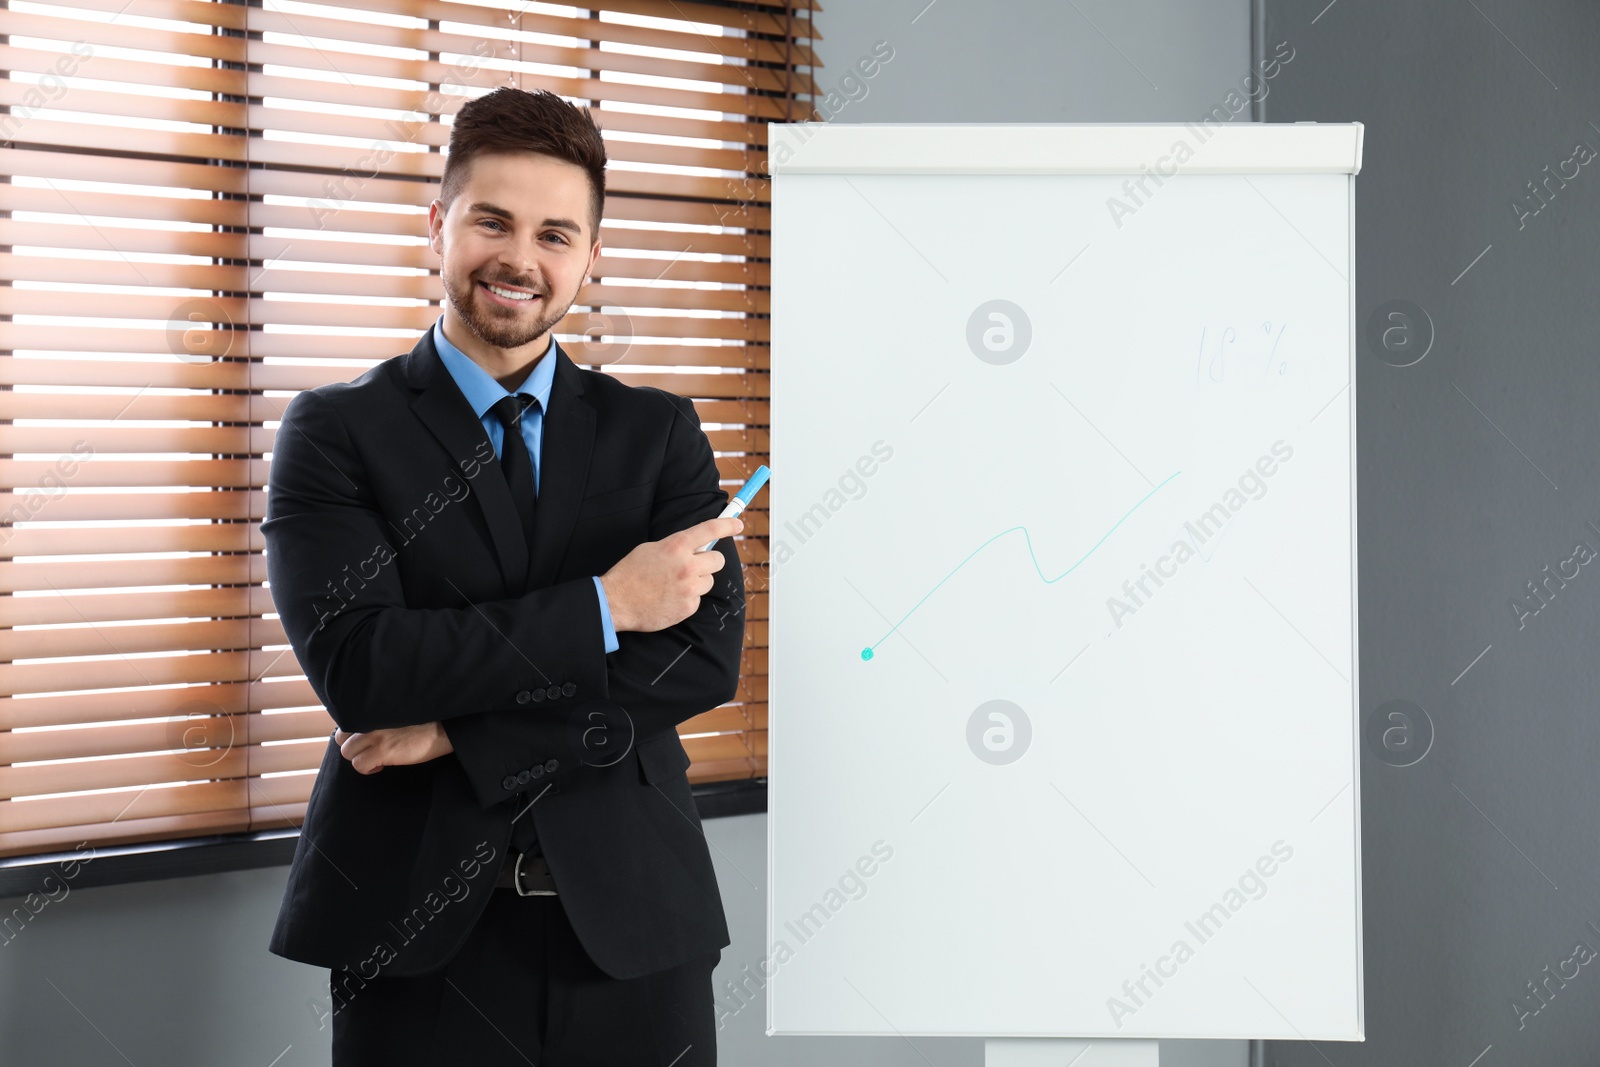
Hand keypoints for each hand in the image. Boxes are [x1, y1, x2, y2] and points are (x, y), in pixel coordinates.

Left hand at [334, 722, 453, 774]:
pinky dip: (367, 769)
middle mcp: (370, 720)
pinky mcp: (382, 751)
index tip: (365, 739)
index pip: (346, 721)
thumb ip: (379, 717)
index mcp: (373, 709)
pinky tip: (380, 766)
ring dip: (359, 758)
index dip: (354, 734)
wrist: (441, 730)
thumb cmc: (423, 722)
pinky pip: (359, 765)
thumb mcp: (395, 713)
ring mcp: (375, 735)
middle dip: (352, 745)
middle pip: (341, 737)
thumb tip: (366, 728)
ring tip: (374, 758)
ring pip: (347, 752)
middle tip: (367, 750)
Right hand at [600, 515, 742, 632]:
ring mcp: (689, 587)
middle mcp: (687, 565)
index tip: (738, 524)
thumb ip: (675, 547)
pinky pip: (697, 599)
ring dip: (697, 582)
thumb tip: (694, 547)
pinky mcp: (688, 607)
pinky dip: (687, 599)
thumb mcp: (651, 549)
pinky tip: (670, 598)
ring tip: (675, 585)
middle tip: (695, 565)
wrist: (616, 602)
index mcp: (676, 546)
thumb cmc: (630, 573)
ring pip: (709, 581)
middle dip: (709, 562)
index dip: (728, 525)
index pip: (710, 530)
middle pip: (718, 560)